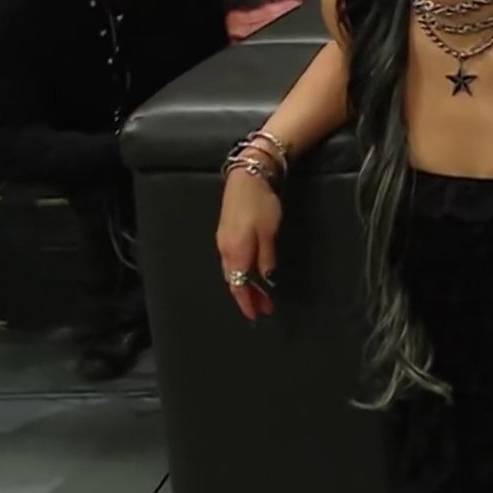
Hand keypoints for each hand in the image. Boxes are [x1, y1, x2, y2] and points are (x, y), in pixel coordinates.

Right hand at [215, 164, 281, 320]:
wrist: (246, 177)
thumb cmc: (260, 204)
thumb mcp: (269, 233)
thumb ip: (266, 258)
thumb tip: (267, 280)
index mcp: (236, 253)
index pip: (239, 286)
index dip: (247, 302)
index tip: (257, 315)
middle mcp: (225, 250)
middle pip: (234, 281)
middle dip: (248, 297)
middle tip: (263, 308)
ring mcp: (223, 241)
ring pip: (232, 272)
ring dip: (245, 285)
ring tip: (260, 295)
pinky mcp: (225, 233)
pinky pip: (232, 261)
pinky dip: (241, 272)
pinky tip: (250, 273)